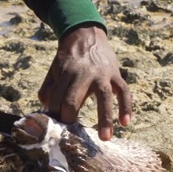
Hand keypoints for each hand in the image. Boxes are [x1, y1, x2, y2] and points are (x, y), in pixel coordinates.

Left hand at [38, 26, 131, 140]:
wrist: (86, 34)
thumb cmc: (68, 58)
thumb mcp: (54, 70)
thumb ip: (48, 90)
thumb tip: (46, 113)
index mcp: (65, 74)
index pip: (56, 100)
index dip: (54, 116)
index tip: (55, 129)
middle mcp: (83, 74)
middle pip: (74, 99)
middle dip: (70, 119)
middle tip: (71, 137)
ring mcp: (102, 74)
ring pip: (104, 97)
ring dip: (105, 118)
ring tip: (105, 138)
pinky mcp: (116, 74)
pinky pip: (124, 92)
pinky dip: (126, 107)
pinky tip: (125, 123)